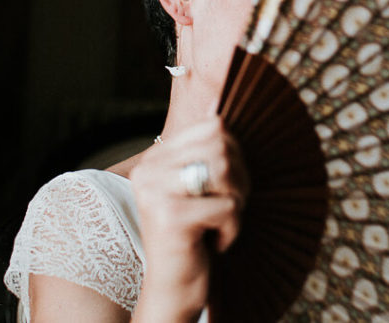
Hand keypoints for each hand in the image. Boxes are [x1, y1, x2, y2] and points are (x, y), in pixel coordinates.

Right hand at [129, 117, 248, 319]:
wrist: (173, 289)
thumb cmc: (195, 236)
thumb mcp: (200, 188)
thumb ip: (209, 151)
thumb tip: (224, 100)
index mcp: (155, 158)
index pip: (213, 126)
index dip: (236, 154)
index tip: (227, 187)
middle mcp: (148, 170)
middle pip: (222, 146)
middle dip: (240, 180)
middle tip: (229, 208)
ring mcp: (155, 192)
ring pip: (225, 171)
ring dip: (236, 202)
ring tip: (221, 223)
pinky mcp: (170, 218)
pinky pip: (228, 207)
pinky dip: (232, 229)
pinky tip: (214, 243)